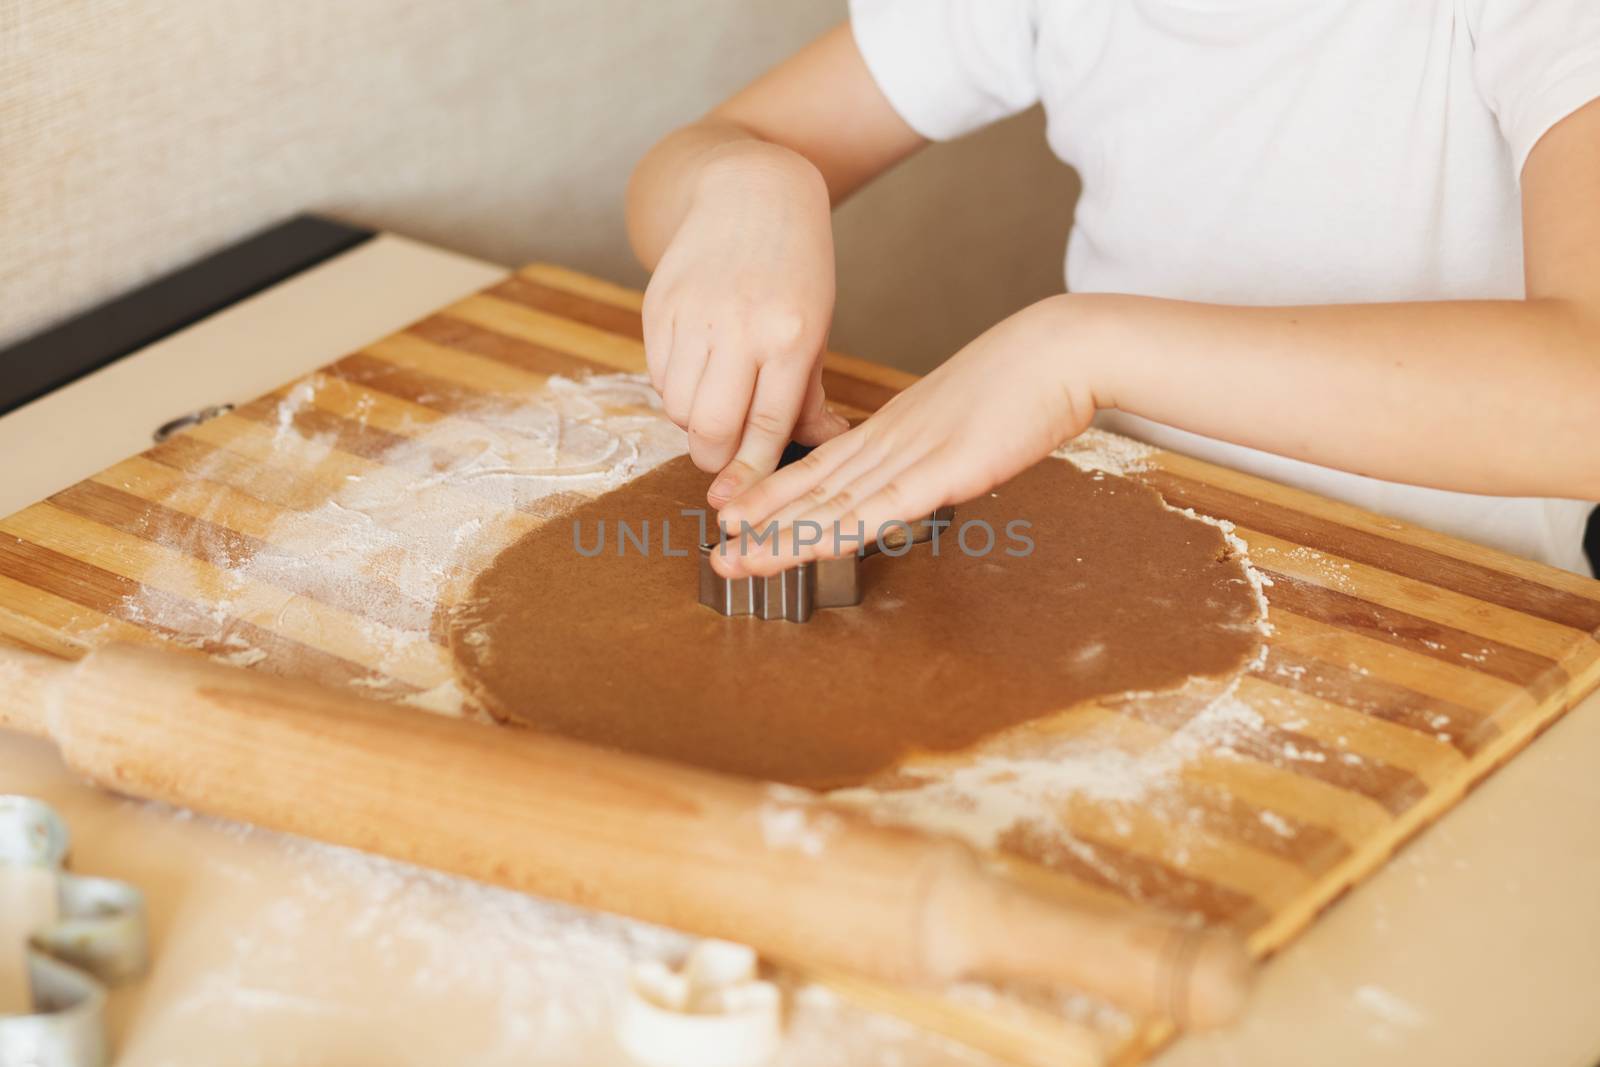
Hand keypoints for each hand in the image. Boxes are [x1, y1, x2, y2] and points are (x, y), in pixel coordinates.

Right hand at [642, 143, 849, 507]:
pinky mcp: (659, 306)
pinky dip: (674, 391)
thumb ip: (808, 393)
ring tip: (713, 410)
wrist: (750, 191)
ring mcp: (694, 315)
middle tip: (722, 458)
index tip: (741, 501)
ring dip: (692, 424)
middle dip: (714, 458)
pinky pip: (658, 375)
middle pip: (710, 427)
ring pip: (677, 407)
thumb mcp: (816, 326)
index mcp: (789, 336)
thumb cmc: (795, 266)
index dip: (751, 473)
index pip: (764, 426)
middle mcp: (739, 327)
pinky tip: (696, 376)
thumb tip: (824, 445)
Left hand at [712, 296, 1098, 576]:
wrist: (1060, 349)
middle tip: (715, 554)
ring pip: (836, 503)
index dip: (771, 495)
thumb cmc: (1021, 381)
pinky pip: (886, 506)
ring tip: (737, 560)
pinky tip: (812, 547)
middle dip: (761, 526)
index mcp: (892, 428)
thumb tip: (917, 471)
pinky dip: (844, 528)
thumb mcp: (959, 417)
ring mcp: (916, 454)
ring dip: (784, 536)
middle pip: (813, 490)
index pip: (817, 467)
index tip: (732, 517)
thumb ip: (930, 447)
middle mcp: (891, 441)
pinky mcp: (948, 468)